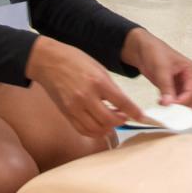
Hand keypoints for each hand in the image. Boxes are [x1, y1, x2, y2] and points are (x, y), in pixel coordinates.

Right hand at [26, 36, 144, 137]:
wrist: (48, 61)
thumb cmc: (75, 61)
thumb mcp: (99, 68)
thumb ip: (111, 88)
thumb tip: (123, 104)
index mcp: (97, 82)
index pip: (121, 102)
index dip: (134, 112)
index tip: (142, 117)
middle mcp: (86, 97)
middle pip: (109, 120)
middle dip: (121, 121)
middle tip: (124, 116)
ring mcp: (74, 107)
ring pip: (96, 129)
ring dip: (108, 128)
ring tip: (112, 120)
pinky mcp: (66, 113)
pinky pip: (83, 130)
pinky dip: (94, 131)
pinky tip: (100, 125)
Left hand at [121, 28, 191, 109]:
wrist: (143, 50)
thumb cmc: (155, 52)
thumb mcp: (161, 69)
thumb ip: (166, 87)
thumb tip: (169, 104)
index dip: (182, 102)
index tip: (170, 106)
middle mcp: (191, 79)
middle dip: (183, 108)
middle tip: (169, 109)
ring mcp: (183, 85)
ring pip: (188, 104)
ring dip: (178, 108)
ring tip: (164, 105)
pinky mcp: (175, 89)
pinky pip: (178, 102)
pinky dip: (172, 106)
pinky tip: (161, 102)